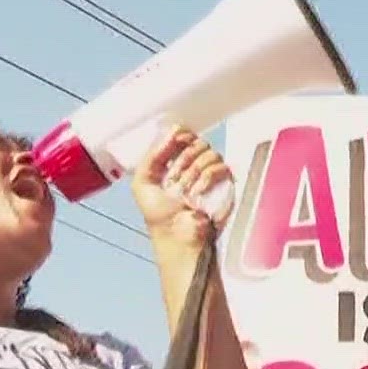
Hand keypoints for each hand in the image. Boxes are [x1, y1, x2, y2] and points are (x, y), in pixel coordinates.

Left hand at [131, 125, 233, 246]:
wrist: (177, 236)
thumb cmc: (160, 217)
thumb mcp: (142, 183)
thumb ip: (152, 155)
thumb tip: (170, 132)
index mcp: (173, 161)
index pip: (182, 135)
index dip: (180, 135)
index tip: (176, 141)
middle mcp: (193, 164)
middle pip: (198, 141)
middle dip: (184, 158)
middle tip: (176, 177)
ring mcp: (210, 173)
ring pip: (210, 153)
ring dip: (194, 171)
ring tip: (185, 190)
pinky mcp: (225, 184)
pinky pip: (221, 167)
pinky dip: (208, 178)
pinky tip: (198, 192)